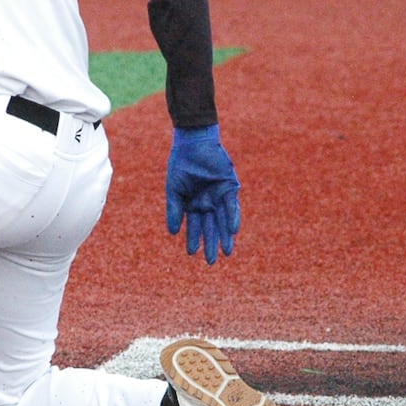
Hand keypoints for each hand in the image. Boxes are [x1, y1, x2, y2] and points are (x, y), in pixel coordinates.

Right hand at [165, 124, 240, 264]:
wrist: (193, 144)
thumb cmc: (182, 165)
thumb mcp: (174, 190)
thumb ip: (174, 210)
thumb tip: (173, 233)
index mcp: (194, 204)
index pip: (195, 226)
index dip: (193, 239)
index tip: (192, 253)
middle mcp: (208, 203)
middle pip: (210, 227)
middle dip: (211, 244)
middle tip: (211, 261)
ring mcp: (220, 196)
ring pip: (223, 220)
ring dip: (225, 236)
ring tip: (226, 252)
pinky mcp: (230, 187)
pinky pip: (232, 205)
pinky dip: (232, 218)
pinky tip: (232, 231)